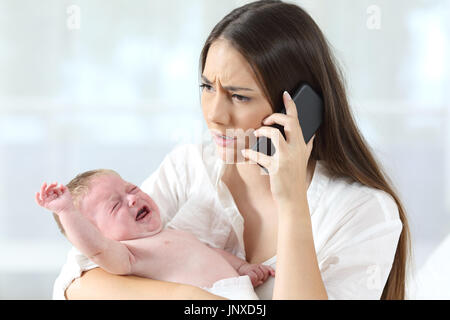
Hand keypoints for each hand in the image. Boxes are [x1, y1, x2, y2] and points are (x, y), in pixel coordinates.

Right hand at [35, 182, 73, 214]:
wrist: (67, 208)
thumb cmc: (67, 201)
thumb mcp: (66, 192)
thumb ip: (63, 187)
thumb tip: (60, 184)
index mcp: (53, 194)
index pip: (51, 188)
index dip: (52, 185)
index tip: (56, 183)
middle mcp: (49, 197)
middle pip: (46, 190)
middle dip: (49, 186)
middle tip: (54, 183)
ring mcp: (47, 201)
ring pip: (42, 194)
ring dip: (42, 188)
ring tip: (44, 184)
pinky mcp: (45, 205)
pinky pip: (39, 202)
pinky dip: (36, 197)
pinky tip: (37, 192)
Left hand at [237, 263, 274, 286]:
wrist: (242, 268)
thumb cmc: (243, 275)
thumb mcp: (244, 279)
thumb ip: (252, 282)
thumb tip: (260, 282)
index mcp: (248, 270)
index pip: (254, 276)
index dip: (255, 281)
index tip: (254, 283)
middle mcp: (253, 267)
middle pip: (261, 274)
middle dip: (260, 279)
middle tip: (257, 281)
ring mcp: (258, 266)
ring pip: (265, 271)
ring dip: (264, 277)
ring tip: (261, 279)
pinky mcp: (261, 265)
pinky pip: (268, 267)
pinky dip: (271, 270)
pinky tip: (273, 274)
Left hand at [241, 91, 314, 206]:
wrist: (294, 199)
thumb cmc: (295, 179)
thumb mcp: (305, 161)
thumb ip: (308, 147)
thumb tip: (312, 136)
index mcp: (302, 145)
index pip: (298, 121)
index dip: (291, 106)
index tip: (285, 94)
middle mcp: (297, 149)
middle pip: (290, 123)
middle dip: (276, 116)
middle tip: (266, 120)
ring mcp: (287, 158)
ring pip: (275, 134)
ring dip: (263, 131)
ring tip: (256, 134)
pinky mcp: (277, 167)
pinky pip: (260, 155)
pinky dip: (251, 152)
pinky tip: (246, 153)